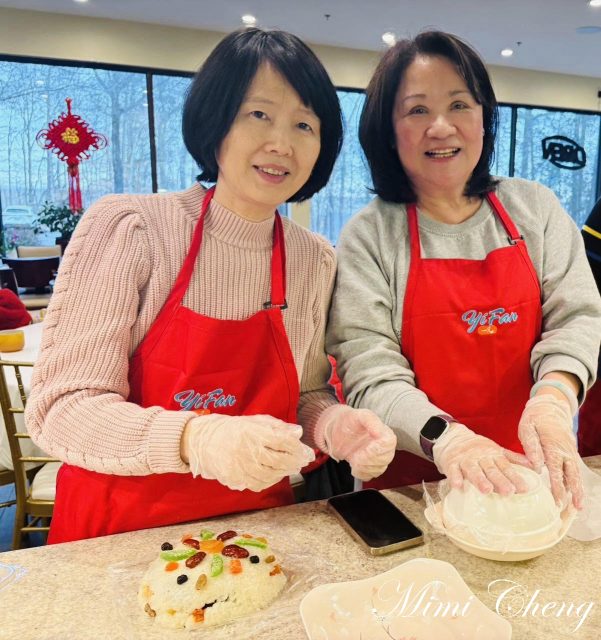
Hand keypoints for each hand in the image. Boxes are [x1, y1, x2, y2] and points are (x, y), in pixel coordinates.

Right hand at [181, 414, 314, 491]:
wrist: (205, 441)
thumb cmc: (235, 429)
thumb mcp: (256, 421)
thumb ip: (278, 426)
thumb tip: (298, 433)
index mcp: (253, 432)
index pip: (283, 441)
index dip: (297, 447)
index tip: (304, 449)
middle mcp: (247, 450)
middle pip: (279, 460)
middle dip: (295, 461)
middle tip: (302, 461)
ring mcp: (241, 466)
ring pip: (271, 475)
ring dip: (285, 472)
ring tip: (291, 467)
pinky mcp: (235, 478)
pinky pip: (259, 484)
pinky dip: (271, 480)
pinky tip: (275, 474)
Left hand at [314, 405, 395, 480]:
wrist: (337, 429)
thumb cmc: (349, 420)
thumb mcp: (359, 415)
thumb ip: (371, 421)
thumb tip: (380, 432)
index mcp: (385, 432)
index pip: (389, 444)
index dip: (378, 449)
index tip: (367, 448)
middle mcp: (383, 446)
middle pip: (386, 459)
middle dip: (370, 459)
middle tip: (357, 455)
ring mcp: (377, 457)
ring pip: (379, 469)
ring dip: (364, 467)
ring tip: (355, 459)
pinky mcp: (369, 466)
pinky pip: (370, 475)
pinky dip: (361, 473)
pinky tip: (355, 465)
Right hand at [433, 423, 531, 495]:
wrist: (452, 437)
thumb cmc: (478, 449)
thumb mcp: (496, 451)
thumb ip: (514, 459)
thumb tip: (536, 466)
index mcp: (493, 455)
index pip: (505, 467)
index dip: (514, 477)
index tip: (524, 489)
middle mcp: (480, 457)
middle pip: (491, 469)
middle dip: (500, 480)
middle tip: (508, 491)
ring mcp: (465, 460)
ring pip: (473, 470)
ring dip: (480, 480)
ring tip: (487, 490)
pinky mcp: (451, 463)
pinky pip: (453, 470)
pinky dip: (455, 477)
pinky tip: (458, 486)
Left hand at [518, 395, 582, 508]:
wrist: (550, 407)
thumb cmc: (535, 418)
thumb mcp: (528, 428)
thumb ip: (531, 446)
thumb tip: (536, 466)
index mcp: (553, 446)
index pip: (556, 470)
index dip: (557, 487)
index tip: (557, 501)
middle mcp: (565, 451)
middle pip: (571, 475)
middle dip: (573, 493)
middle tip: (573, 510)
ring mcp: (570, 452)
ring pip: (575, 474)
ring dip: (577, 490)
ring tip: (577, 507)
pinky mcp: (570, 453)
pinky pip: (574, 469)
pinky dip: (575, 482)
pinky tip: (574, 494)